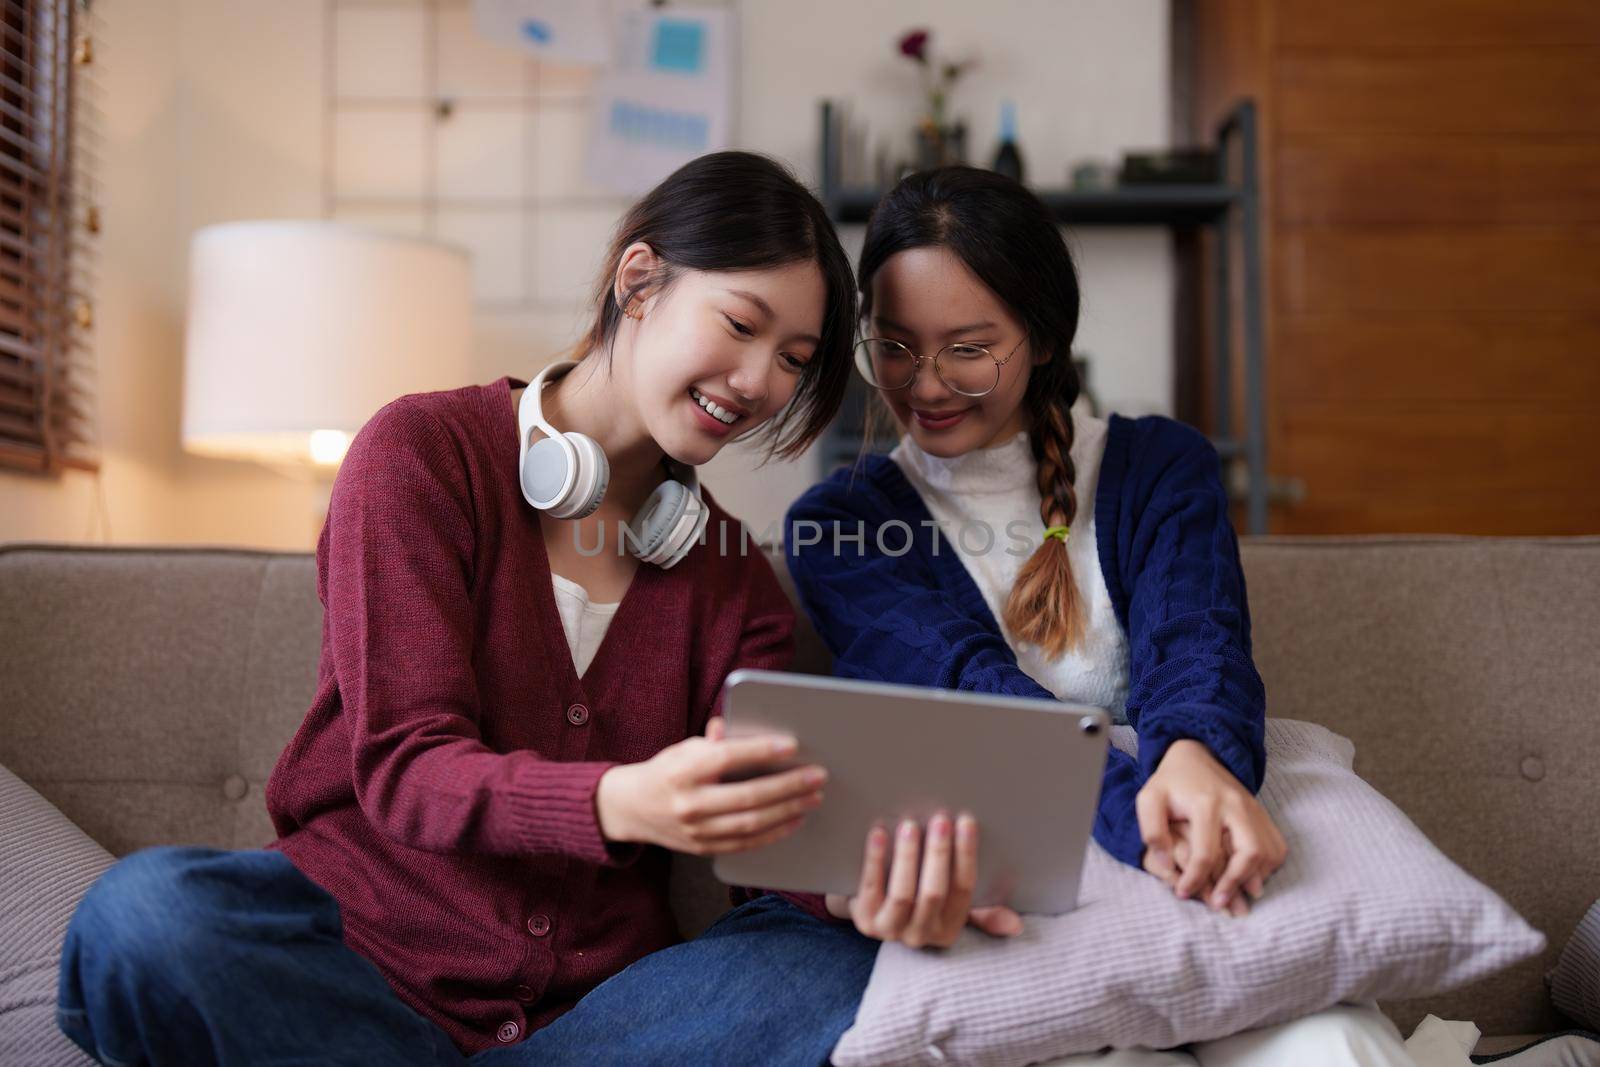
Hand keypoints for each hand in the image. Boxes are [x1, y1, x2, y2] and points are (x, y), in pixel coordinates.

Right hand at [595, 717, 825, 855]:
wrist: (632, 808)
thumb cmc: (667, 770)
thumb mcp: (684, 748)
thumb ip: (717, 741)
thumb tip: (746, 729)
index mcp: (681, 771)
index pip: (725, 759)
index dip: (760, 751)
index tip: (791, 745)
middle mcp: (688, 803)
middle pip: (747, 797)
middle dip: (788, 786)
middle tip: (817, 776)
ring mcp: (695, 831)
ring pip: (751, 824)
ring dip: (788, 811)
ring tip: (813, 798)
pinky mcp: (703, 849)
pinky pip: (746, 844)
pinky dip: (774, 832)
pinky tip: (794, 819)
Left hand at [823, 813, 1022, 948]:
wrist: (870, 910)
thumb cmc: (919, 900)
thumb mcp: (950, 910)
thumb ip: (983, 914)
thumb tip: (1017, 926)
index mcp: (949, 929)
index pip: (964, 889)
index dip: (966, 854)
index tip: (966, 821)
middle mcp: (921, 935)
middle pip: (935, 892)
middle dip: (939, 854)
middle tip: (940, 819)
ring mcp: (890, 929)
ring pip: (904, 894)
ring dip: (908, 857)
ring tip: (909, 825)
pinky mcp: (863, 919)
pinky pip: (870, 887)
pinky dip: (875, 859)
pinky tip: (879, 833)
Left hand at [1136, 739, 1287, 913]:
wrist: (1196, 754)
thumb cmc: (1169, 783)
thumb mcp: (1148, 799)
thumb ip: (1151, 830)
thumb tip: (1165, 864)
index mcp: (1206, 803)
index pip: (1205, 853)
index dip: (1194, 879)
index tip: (1183, 894)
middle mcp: (1235, 806)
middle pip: (1249, 852)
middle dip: (1235, 883)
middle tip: (1218, 904)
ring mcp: (1253, 809)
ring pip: (1268, 851)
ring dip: (1255, 878)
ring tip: (1235, 894)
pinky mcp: (1262, 813)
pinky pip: (1277, 845)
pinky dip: (1269, 865)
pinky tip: (1250, 877)